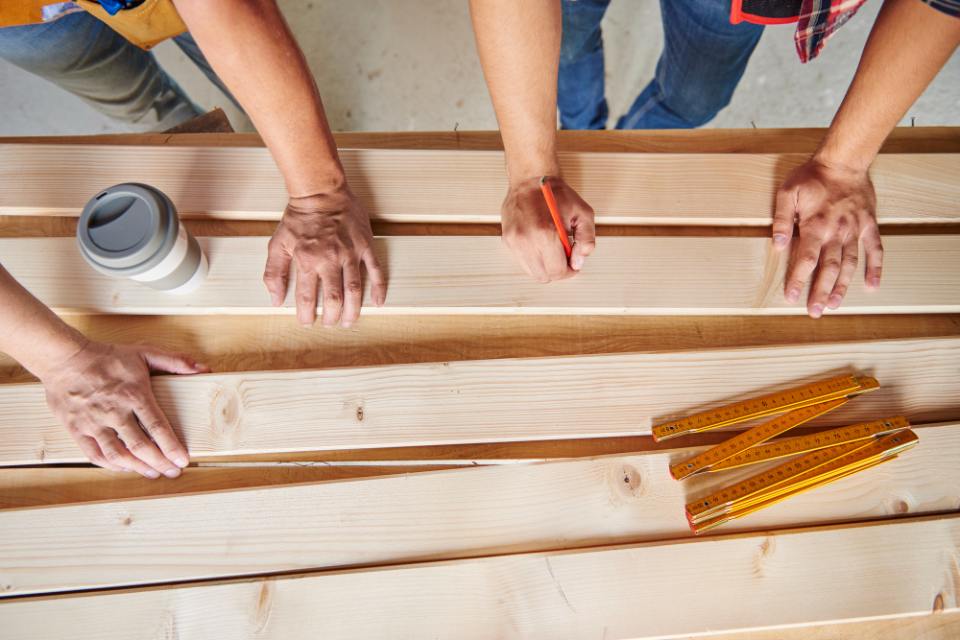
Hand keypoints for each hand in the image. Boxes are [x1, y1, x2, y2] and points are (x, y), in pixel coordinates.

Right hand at [39, 340, 208, 478]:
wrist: (64, 358)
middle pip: (140, 446)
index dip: (171, 447)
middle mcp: (114, 412)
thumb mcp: (144, 352)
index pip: (157, 427)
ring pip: (118, 455)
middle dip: (160, 463)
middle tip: (173, 472)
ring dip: (138, 468)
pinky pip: (95, 455)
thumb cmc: (107, 357)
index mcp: (134, 395)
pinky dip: (112, 465)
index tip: (183, 460)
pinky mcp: (77, 429)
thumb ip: (175, 361)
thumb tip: (202, 368)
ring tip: (153, 473)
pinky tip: (125, 467)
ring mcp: (94, 423)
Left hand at [263, 188, 386, 326]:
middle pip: (334, 299)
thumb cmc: (298, 218)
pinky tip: (377, 302)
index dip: (307, 315)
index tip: (307, 322)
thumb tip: (276, 299)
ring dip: (353, 310)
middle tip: (330, 324)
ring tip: (349, 321)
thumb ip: (274, 273)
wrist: (320, 191)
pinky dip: (378, 288)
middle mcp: (330, 259)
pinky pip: (375, 270)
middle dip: (332, 317)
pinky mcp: (365, 246)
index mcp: (307, 260)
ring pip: (355, 290)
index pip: (307, 298)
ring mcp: (350, 253)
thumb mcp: (277, 244)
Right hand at [501, 176, 595, 282]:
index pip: (557, 271)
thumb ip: (586, 239)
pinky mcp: (507, 240)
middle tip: (565, 260)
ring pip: (532, 272)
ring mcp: (514, 241)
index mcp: (546, 234)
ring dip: (545, 267)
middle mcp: (527, 240)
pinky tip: (541, 245)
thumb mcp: (583, 212)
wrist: (531, 179)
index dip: (569, 271)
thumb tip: (578, 261)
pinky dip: (534, 259)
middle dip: (557, 271)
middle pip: (544, 276)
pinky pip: (523, 261)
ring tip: (553, 252)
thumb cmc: (556, 194)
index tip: (573, 265)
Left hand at [772, 156, 882, 317]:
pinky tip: (872, 286)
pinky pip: (875, 249)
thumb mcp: (787, 192)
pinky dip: (875, 268)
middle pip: (829, 268)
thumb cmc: (811, 176)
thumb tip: (776, 244)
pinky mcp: (868, 225)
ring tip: (834, 305)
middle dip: (820, 291)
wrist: (843, 161)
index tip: (792, 298)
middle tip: (815, 312)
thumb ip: (781, 219)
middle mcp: (836, 232)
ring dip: (843, 286)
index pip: (805, 259)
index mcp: (815, 226)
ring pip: (850, 263)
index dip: (798, 280)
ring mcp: (855, 230)